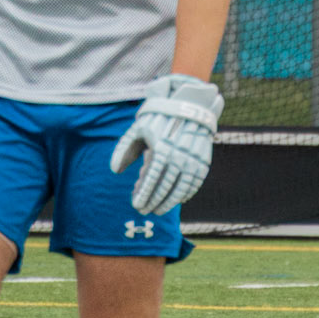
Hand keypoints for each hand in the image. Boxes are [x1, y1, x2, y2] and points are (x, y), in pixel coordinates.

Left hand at [109, 74, 222, 216]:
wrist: (189, 105)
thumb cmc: (158, 118)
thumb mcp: (138, 129)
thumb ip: (124, 149)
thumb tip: (115, 171)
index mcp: (161, 149)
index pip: (151, 180)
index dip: (144, 195)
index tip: (136, 206)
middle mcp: (178, 157)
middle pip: (165, 188)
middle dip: (154, 202)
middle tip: (144, 211)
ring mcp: (193, 161)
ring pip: (180, 190)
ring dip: (169, 203)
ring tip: (158, 210)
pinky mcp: (203, 162)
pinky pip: (194, 184)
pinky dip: (185, 194)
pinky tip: (177, 200)